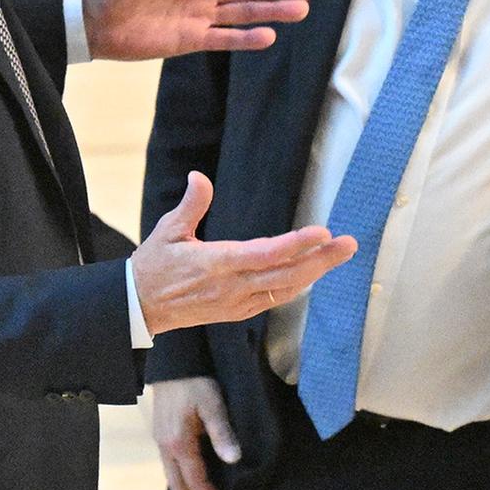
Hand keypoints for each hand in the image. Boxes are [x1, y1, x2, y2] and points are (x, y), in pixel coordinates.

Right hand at [132, 171, 356, 334]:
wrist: (140, 308)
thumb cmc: (154, 266)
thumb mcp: (167, 230)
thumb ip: (190, 205)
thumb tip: (200, 177)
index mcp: (215, 264)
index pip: (264, 254)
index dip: (295, 245)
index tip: (321, 232)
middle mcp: (232, 287)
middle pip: (286, 275)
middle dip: (321, 260)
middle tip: (349, 244)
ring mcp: (237, 303)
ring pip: (285, 289)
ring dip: (315, 272)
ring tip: (340, 254)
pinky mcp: (238, 312)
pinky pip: (275, 299)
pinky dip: (297, 285)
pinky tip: (313, 273)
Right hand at [151, 376, 238, 489]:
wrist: (172, 362)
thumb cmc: (195, 381)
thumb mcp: (213, 403)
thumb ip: (223, 432)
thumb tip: (235, 459)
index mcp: (179, 443)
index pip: (197, 481)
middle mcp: (166, 447)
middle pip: (179, 488)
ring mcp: (160, 442)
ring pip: (172, 479)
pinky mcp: (161, 436)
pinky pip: (169, 468)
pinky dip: (178, 484)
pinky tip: (184, 489)